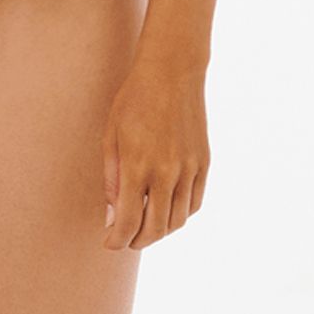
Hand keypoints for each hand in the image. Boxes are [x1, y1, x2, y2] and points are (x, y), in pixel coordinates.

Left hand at [102, 55, 209, 249]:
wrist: (172, 71)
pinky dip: (180, 215)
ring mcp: (189, 169)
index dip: (117, 241)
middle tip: (125, 238)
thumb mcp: (111, 134)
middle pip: (155, 229)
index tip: (109, 242)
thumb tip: (112, 216)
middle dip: (136, 240)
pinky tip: (167, 209)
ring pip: (177, 221)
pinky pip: (194, 204)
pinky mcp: (204, 163)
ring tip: (145, 225)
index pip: (128, 223)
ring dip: (159, 231)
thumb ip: (112, 178)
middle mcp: (167, 172)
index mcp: (138, 165)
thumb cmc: (134, 98)